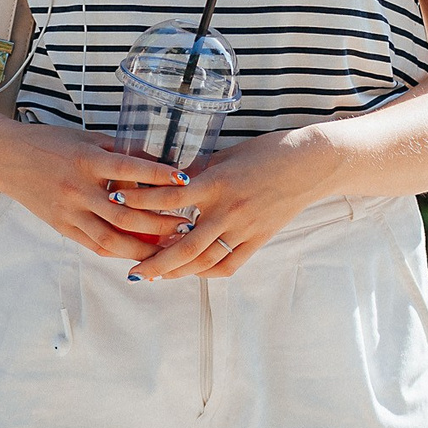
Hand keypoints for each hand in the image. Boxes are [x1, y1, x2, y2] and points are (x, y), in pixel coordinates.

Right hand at [0, 124, 202, 261]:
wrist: (5, 157)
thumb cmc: (48, 142)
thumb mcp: (86, 138)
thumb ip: (119, 151)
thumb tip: (157, 162)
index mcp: (86, 160)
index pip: (128, 169)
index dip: (158, 176)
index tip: (185, 180)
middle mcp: (78, 189)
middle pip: (125, 216)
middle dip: (159, 224)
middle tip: (186, 225)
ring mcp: (68, 212)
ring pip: (110, 239)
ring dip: (143, 247)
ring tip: (168, 248)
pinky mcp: (61, 227)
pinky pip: (94, 245)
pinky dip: (118, 251)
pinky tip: (138, 252)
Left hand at [112, 128, 344, 279]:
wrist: (312, 164)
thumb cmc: (269, 151)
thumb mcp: (228, 155)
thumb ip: (199, 172)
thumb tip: (168, 182)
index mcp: (216, 184)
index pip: (168, 198)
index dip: (139, 202)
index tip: (114, 204)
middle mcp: (228, 211)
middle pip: (184, 246)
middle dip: (154, 261)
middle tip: (132, 270)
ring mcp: (244, 229)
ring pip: (205, 261)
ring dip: (177, 271)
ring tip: (155, 275)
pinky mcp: (259, 240)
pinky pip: (229, 264)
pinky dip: (207, 272)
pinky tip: (192, 272)